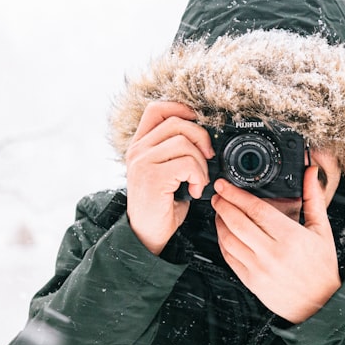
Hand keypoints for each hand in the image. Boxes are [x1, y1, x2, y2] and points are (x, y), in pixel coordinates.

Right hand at [125, 101, 213, 254]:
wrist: (146, 235)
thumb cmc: (160, 207)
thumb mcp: (165, 173)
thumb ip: (174, 152)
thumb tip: (203, 140)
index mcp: (140, 146)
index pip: (157, 110)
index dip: (181, 109)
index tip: (198, 122)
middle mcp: (138, 151)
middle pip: (177, 123)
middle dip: (201, 139)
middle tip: (207, 159)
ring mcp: (143, 162)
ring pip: (185, 142)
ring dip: (201, 163)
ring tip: (198, 181)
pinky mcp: (152, 177)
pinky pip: (187, 164)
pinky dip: (198, 177)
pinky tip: (194, 191)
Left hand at [211, 166, 340, 322]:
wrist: (320, 304)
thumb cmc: (322, 268)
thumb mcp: (322, 230)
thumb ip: (313, 198)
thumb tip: (311, 173)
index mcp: (290, 237)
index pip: (256, 209)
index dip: (236, 194)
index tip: (225, 185)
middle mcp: (272, 253)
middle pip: (237, 222)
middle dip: (223, 204)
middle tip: (218, 194)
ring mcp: (259, 269)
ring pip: (228, 240)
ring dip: (219, 222)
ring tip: (220, 211)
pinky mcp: (251, 281)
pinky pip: (229, 258)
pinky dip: (222, 242)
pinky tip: (224, 233)